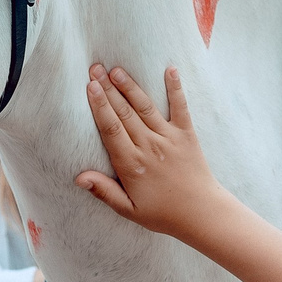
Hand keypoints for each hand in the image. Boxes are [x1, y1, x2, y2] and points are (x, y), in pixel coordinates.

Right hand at [75, 64, 249, 248]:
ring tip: (117, 69)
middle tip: (95, 68)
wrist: (201, 213)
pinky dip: (176, 88)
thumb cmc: (162, 213)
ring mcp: (169, 138)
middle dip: (108, 89)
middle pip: (124, 113)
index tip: (89, 86)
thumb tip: (79, 177)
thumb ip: (104, 191)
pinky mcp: (187, 135)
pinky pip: (180, 108)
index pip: (111, 129)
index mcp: (132, 164)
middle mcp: (149, 146)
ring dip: (131, 86)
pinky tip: (170, 69)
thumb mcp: (128, 209)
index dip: (99, 106)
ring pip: (145, 107)